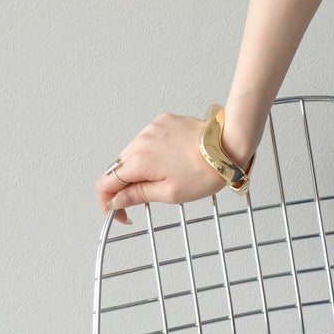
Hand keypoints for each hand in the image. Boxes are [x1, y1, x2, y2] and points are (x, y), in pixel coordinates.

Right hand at [96, 111, 226, 225]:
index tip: (119, 212)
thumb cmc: (205, 171)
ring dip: (138, 169)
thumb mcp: (170, 193)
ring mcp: (151, 128)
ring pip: (131, 154)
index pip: (105, 183)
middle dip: (124, 186)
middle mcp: (141, 140)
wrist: (228, 145)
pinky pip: (147, 140)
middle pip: (117, 168)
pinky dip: (151, 153)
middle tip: (143, 199)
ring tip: (162, 178)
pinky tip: (169, 161)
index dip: (107, 201)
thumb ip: (138, 196)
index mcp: (139, 161)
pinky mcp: (163, 121)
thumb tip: (115, 201)